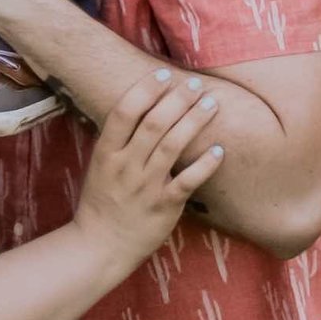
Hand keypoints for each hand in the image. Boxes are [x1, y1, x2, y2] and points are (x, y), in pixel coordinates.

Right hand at [75, 69, 222, 264]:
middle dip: (178, 99)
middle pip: (154, 123)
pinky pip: (188, 181)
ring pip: (173, 145)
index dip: (145, 89)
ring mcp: (145, 187)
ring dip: (195, 121)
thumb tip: (140, 105)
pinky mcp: (164, 206)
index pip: (124, 112)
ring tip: (212, 103)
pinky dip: (205, 164)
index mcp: (106, 153)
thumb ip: (118, 140)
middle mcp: (125, 166)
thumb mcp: (100, 166)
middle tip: (196, 83)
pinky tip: (220, 150)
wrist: (100, 246)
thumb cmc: (102, 202)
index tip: (164, 73)